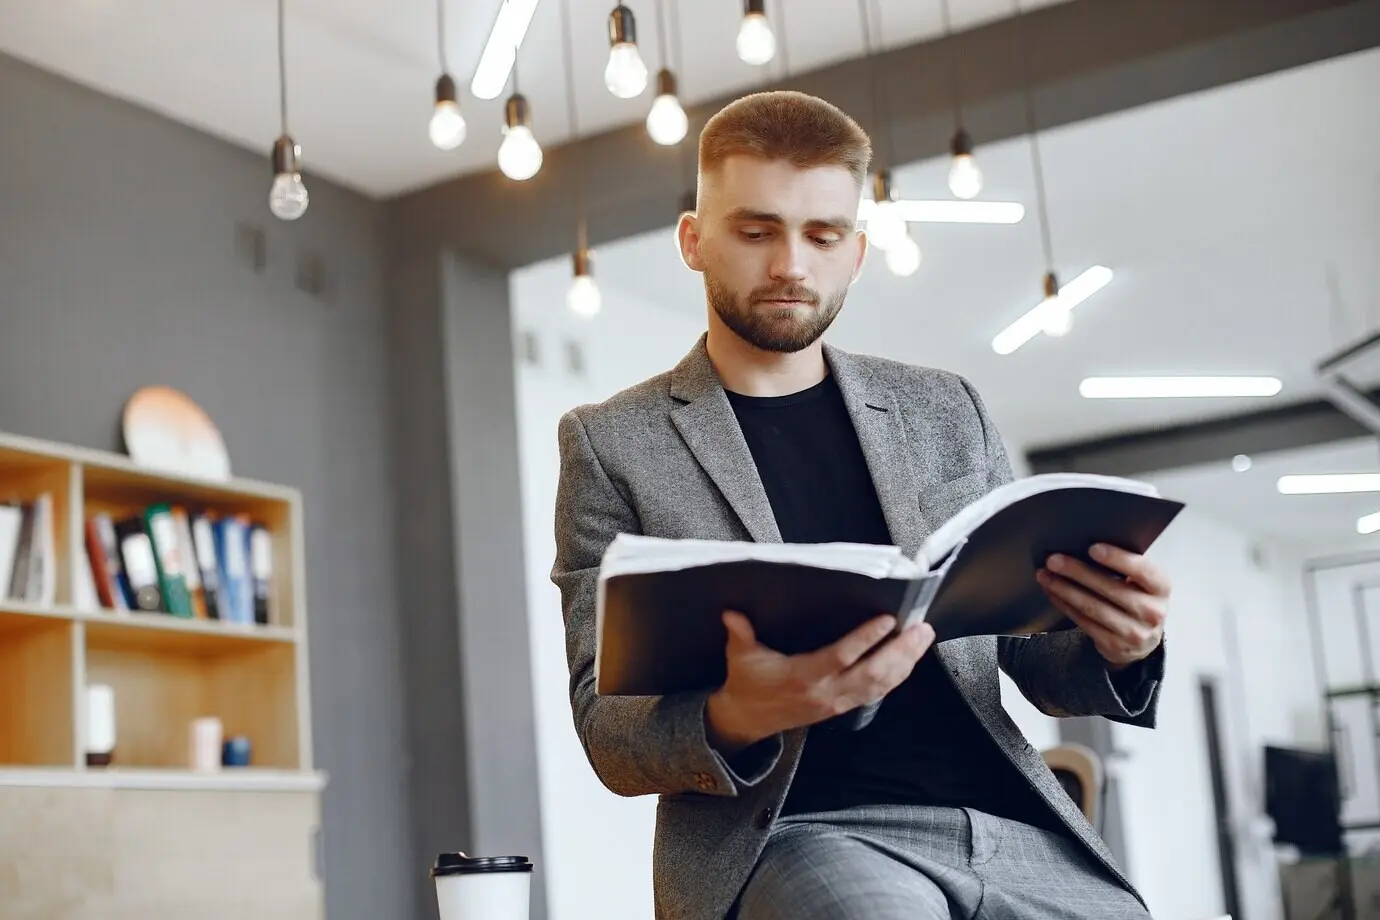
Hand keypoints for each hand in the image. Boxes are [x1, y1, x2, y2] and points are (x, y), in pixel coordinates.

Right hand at [704, 611, 934, 754]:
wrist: (747, 719)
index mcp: (803, 677)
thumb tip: (732, 613)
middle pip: (872, 674)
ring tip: (922, 639)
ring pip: (880, 685)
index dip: (866, 640)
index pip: (841, 657)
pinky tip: (909, 660)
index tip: (887, 620)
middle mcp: (826, 693)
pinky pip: (876, 693)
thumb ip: (740, 634)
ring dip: (905, 663)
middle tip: (921, 629)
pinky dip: (896, 676)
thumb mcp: (740, 657)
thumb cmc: (747, 683)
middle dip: (900, 652)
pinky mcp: (842, 707)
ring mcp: (837, 703)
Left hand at [1036, 543, 1169, 669]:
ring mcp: (1134, 632)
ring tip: (1045, 575)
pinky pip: (1083, 621)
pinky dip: (1064, 604)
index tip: (1092, 548)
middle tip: (1053, 560)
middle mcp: (1152, 611)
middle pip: (1110, 588)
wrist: (1144, 639)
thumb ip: (1127, 566)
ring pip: (1092, 607)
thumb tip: (1085, 546)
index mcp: (1161, 587)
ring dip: (1064, 589)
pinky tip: (1052, 592)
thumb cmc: (1138, 598)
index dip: (1118, 559)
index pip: (1142, 570)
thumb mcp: (1143, 582)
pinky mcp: (1114, 645)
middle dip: (1077, 572)